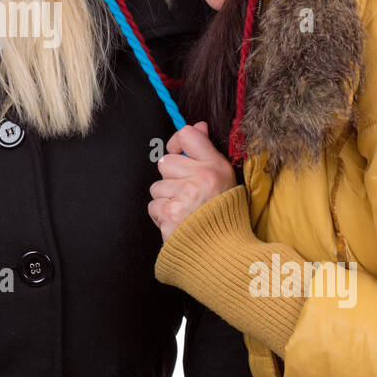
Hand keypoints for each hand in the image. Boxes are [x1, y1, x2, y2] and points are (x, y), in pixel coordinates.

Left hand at [148, 122, 238, 242]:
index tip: (178, 153)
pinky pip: (153, 206)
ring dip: (166, 199)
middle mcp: (201, 179)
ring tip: (185, 210)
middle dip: (171, 178)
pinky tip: (178, 221)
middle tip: (188, 193)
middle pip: (165, 163)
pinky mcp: (171, 216)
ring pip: (157, 187)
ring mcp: (185, 198)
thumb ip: (206, 151)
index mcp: (216, 167)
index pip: (187, 135)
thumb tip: (198, 125)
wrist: (222, 250)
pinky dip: (162, 216)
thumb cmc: (222, 212)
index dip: (176, 143)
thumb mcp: (223, 177)